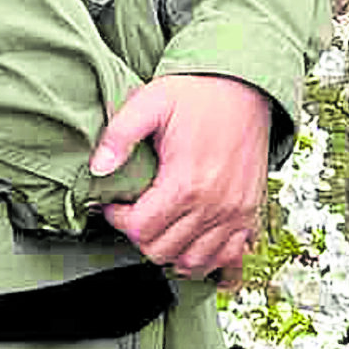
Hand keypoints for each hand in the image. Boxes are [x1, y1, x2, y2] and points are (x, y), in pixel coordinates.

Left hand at [89, 74, 271, 288]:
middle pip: (163, 251)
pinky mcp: (250, 213)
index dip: (118, 219)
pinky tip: (190, 242)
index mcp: (186, 182)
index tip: (115, 204)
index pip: (140, 229)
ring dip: (169, 251)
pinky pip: (229, 259)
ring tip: (158, 227)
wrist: (245, 86)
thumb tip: (97, 169)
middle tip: (134, 213)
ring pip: (193, 263)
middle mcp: (214, 205)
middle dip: (139, 236)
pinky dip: (207, 259)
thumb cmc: (197, 93)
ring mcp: (236, 213)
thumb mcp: (150, 101)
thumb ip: (119, 135)